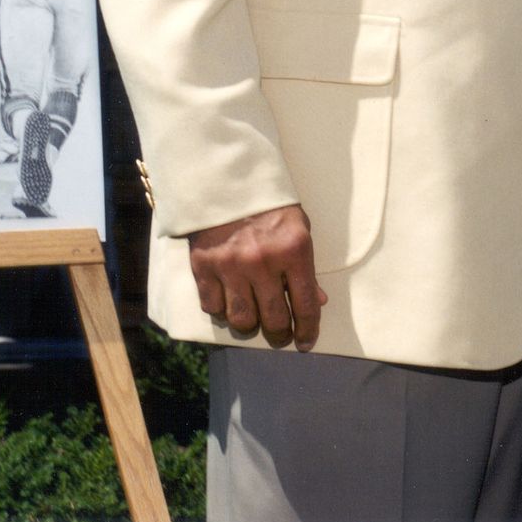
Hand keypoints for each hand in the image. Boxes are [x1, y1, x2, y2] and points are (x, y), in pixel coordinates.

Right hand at [189, 204, 326, 351]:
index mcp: (293, 250)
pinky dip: (221, 309)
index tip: (304, 342)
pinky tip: (228, 300)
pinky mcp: (204, 266)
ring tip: (254, 318)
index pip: (305, 305)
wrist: (227, 179)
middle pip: (273, 319)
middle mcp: (262, 261)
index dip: (307, 330)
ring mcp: (231, 265)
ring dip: (250, 324)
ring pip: (241, 320)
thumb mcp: (298, 228)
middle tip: (280, 334)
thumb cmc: (269, 205)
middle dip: (279, 334)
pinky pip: (213, 307)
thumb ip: (306, 267)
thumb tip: (318, 302)